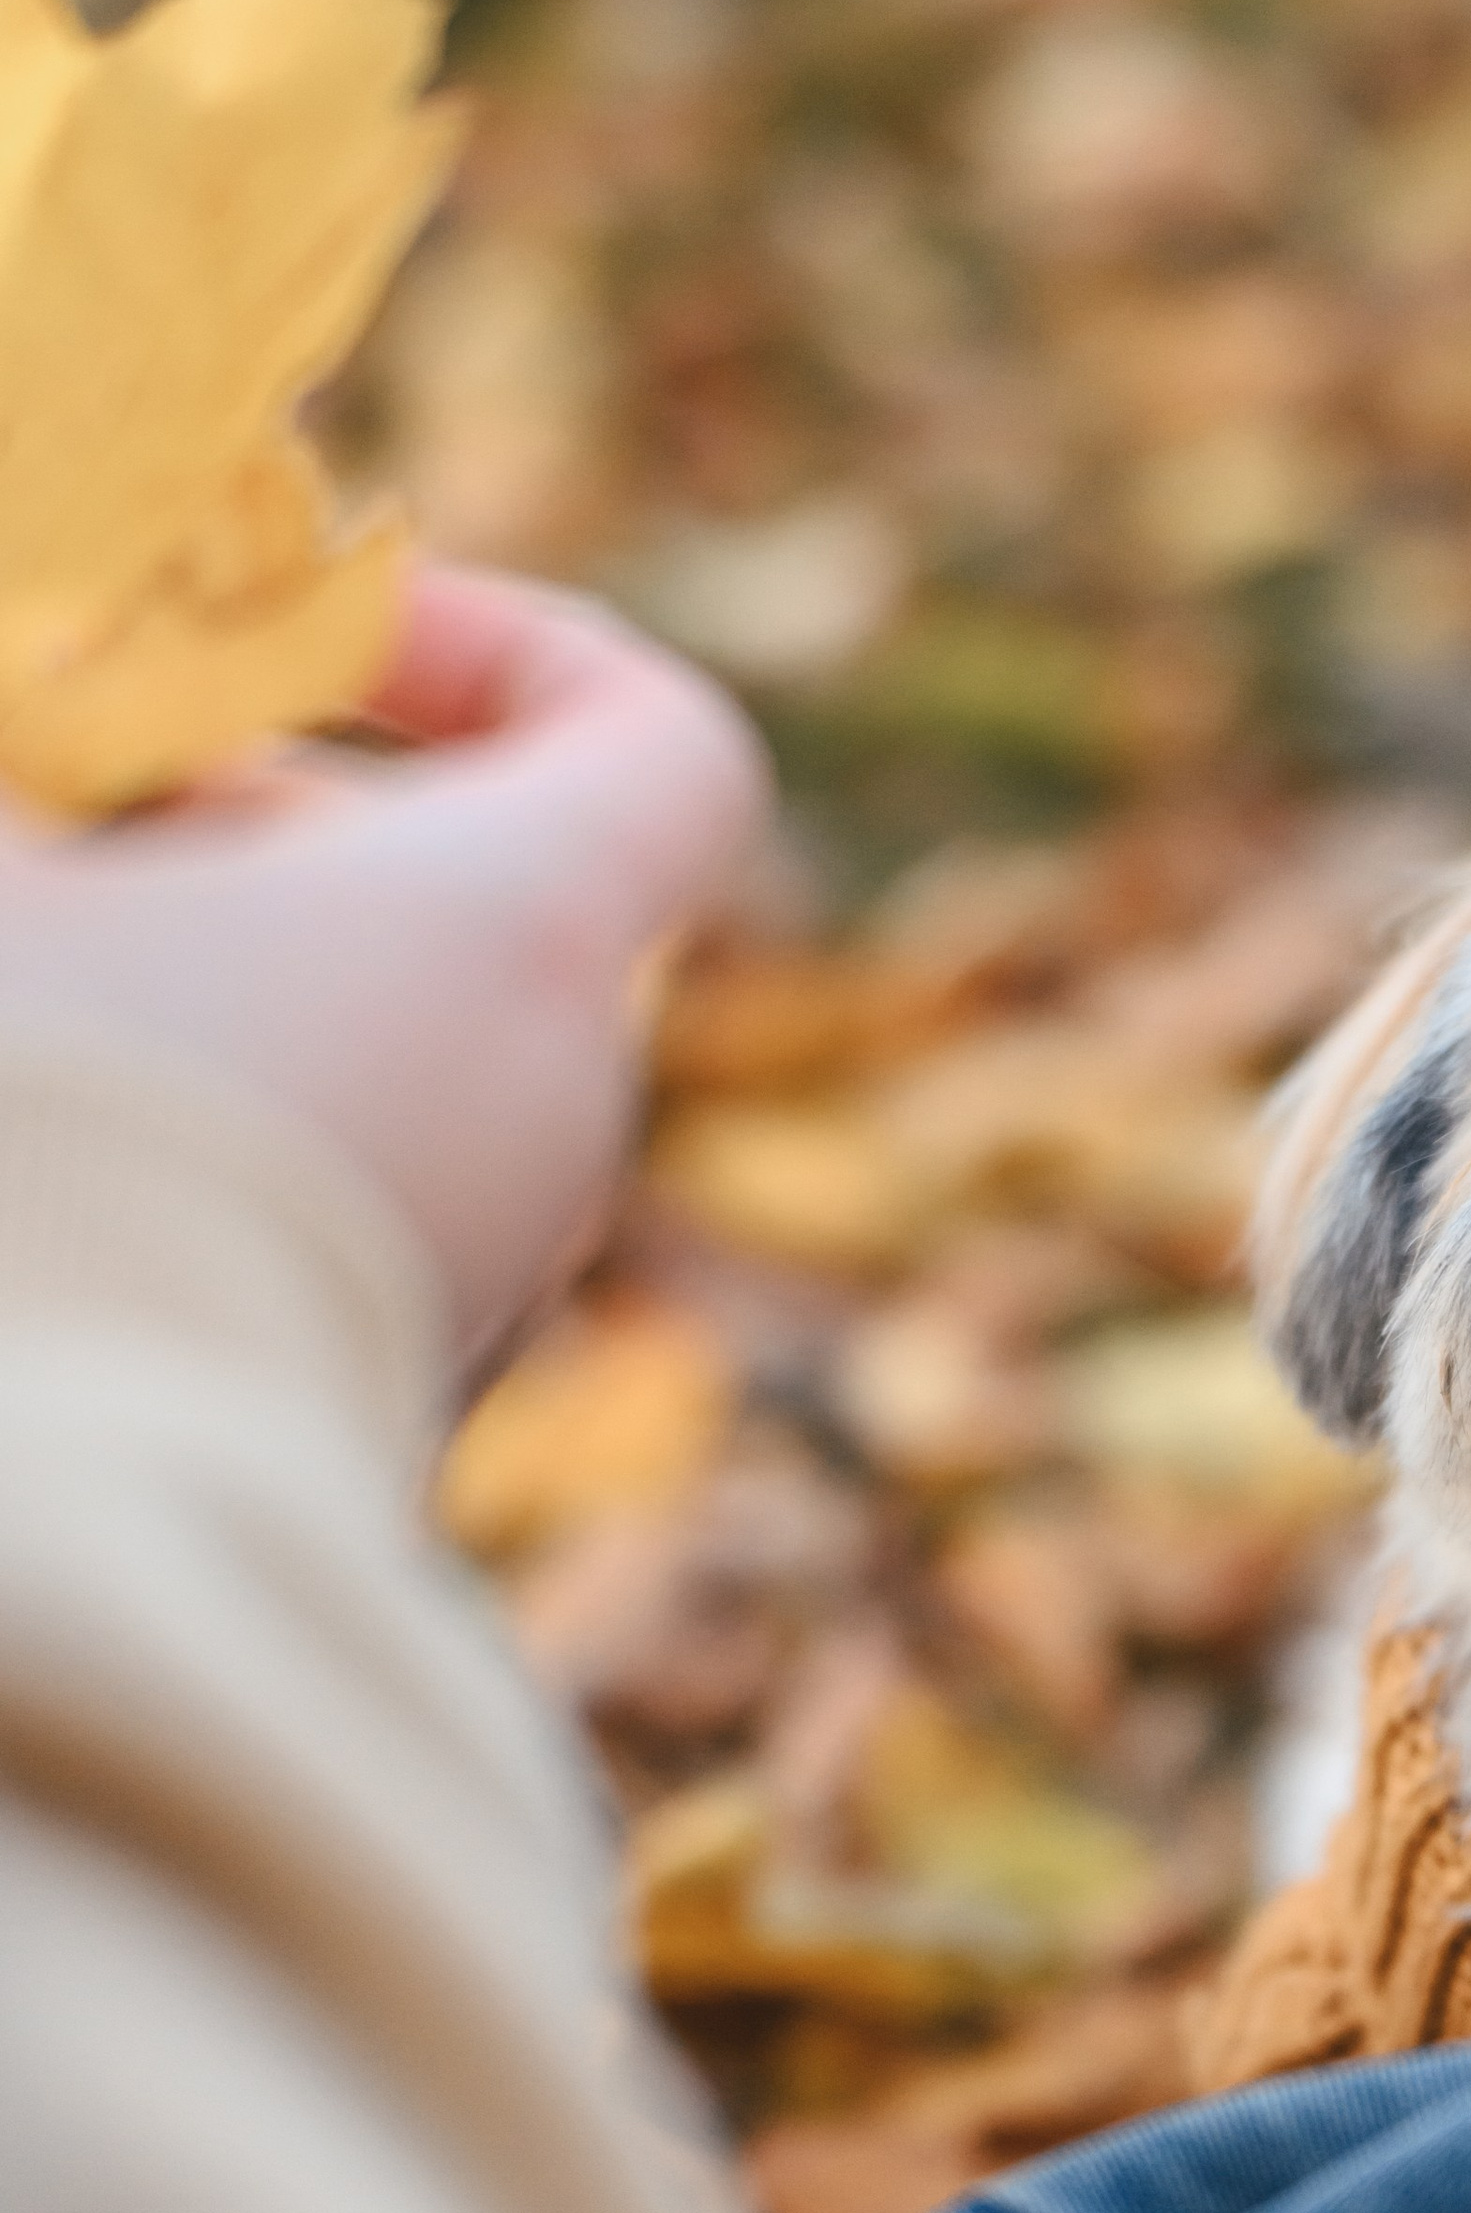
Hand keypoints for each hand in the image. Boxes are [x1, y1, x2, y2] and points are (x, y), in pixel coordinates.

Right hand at [0, 564, 769, 1367]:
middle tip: (39, 804)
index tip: (315, 628)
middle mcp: (542, 1123)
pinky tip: (37, 1167)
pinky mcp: (345, 1430)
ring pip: (348, 1067)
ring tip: (26, 980)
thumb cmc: (22, 1151)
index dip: (511, 650)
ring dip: (174, 991)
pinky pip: (296, 1218)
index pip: (663, 755)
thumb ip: (41, 760)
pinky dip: (180, 1148)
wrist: (24, 1585)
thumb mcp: (8, 887)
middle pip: (442, 901)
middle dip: (220, 824)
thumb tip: (46, 748)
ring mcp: (459, 1295)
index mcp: (511, 943)